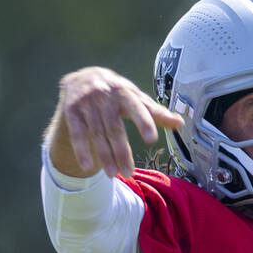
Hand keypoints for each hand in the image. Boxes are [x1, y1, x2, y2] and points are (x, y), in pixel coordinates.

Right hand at [55, 66, 183, 177]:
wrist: (83, 77)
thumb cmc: (117, 92)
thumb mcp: (135, 97)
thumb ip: (155, 112)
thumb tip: (180, 123)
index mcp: (124, 91)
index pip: (136, 108)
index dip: (144, 122)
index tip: (152, 139)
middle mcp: (105, 95)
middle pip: (114, 128)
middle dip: (122, 152)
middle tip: (129, 173)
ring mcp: (87, 103)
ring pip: (97, 133)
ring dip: (105, 156)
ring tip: (113, 175)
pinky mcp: (72, 111)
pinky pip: (77, 133)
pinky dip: (82, 150)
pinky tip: (88, 166)